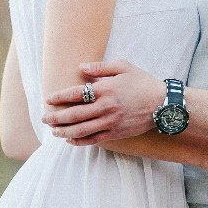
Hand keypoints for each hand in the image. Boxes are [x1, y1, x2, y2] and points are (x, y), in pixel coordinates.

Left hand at [42, 60, 164, 142]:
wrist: (163, 104)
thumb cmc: (143, 83)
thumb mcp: (124, 67)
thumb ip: (101, 67)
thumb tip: (81, 67)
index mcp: (105, 89)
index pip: (75, 94)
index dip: (59, 97)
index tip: (48, 99)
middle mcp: (105, 107)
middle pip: (74, 115)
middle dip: (56, 117)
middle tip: (44, 118)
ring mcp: (110, 122)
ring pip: (81, 130)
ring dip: (64, 131)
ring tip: (53, 131)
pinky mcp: (115, 133)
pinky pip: (93, 139)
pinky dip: (79, 141)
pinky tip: (70, 140)